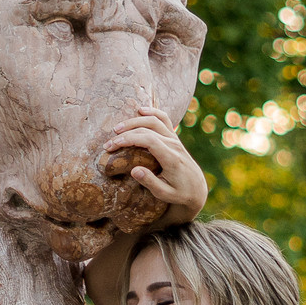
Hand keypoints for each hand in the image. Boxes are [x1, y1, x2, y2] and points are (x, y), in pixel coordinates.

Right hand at [102, 105, 207, 228]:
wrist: (197, 188)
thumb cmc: (179, 194)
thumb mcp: (165, 194)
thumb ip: (150, 182)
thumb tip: (134, 170)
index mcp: (171, 158)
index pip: (148, 140)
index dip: (129, 139)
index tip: (113, 145)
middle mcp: (174, 145)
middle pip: (147, 130)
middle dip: (125, 134)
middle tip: (108, 144)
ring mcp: (175, 139)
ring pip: (155, 121)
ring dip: (134, 121)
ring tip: (117, 128)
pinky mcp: (174, 138)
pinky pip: (164, 119)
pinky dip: (152, 112)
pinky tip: (141, 110)